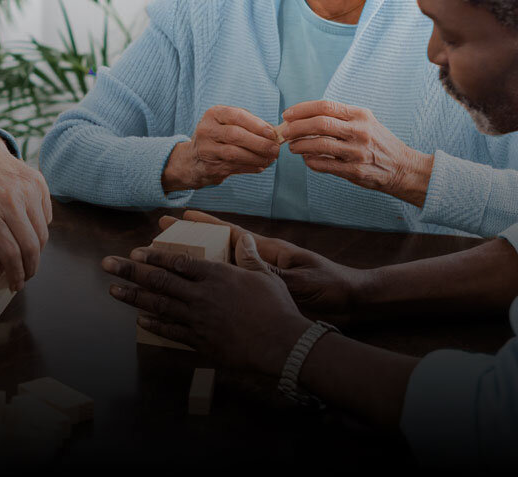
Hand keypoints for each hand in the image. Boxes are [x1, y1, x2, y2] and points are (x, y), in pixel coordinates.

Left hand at [0, 133, 50, 289]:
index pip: (10, 253)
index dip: (16, 274)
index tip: (16, 285)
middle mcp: (10, 200)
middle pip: (31, 247)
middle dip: (31, 268)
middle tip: (26, 275)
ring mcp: (28, 189)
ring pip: (43, 234)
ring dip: (37, 250)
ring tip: (25, 253)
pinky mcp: (39, 182)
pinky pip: (48, 217)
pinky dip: (40, 228)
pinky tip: (26, 226)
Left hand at [102, 242, 309, 377]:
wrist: (280, 344)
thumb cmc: (276, 308)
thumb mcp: (265, 276)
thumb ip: (249, 256)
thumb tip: (243, 237)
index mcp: (216, 275)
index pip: (178, 263)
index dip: (154, 257)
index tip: (137, 252)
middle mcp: (201, 295)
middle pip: (159, 281)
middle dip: (130, 271)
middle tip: (107, 264)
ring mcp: (197, 319)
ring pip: (158, 305)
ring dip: (133, 297)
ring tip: (113, 290)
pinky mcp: (199, 341)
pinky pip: (170, 331)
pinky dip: (154, 324)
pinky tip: (140, 319)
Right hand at [162, 106, 281, 191]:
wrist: (193, 159)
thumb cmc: (218, 137)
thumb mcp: (227, 123)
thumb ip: (249, 124)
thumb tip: (273, 133)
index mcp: (214, 114)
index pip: (236, 116)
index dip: (257, 125)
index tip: (272, 133)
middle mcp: (207, 130)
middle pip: (236, 135)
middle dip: (259, 143)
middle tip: (275, 149)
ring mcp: (206, 150)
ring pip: (235, 154)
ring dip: (257, 157)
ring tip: (270, 159)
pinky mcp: (209, 167)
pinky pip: (234, 167)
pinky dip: (250, 167)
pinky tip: (260, 166)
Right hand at [168, 210, 368, 323]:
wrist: (354, 302)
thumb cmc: (332, 287)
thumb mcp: (302, 281)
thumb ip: (271, 274)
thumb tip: (243, 267)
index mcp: (270, 252)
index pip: (231, 233)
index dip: (205, 224)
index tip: (180, 216)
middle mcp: (263, 261)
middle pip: (219, 248)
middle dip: (190, 243)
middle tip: (162, 240)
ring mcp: (264, 276)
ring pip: (222, 267)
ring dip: (197, 265)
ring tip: (168, 266)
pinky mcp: (267, 293)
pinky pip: (234, 286)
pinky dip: (215, 287)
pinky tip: (197, 296)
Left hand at [276, 100, 432, 205]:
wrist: (403, 167)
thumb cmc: (379, 143)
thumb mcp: (365, 122)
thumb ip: (341, 118)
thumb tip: (306, 118)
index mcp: (360, 115)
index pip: (325, 106)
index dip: (302, 109)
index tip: (288, 114)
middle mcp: (359, 131)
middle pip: (320, 124)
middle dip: (297, 127)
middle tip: (286, 131)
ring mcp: (357, 152)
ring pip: (319, 145)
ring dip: (300, 146)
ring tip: (293, 147)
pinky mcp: (355, 170)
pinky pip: (325, 165)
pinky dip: (311, 162)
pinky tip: (307, 159)